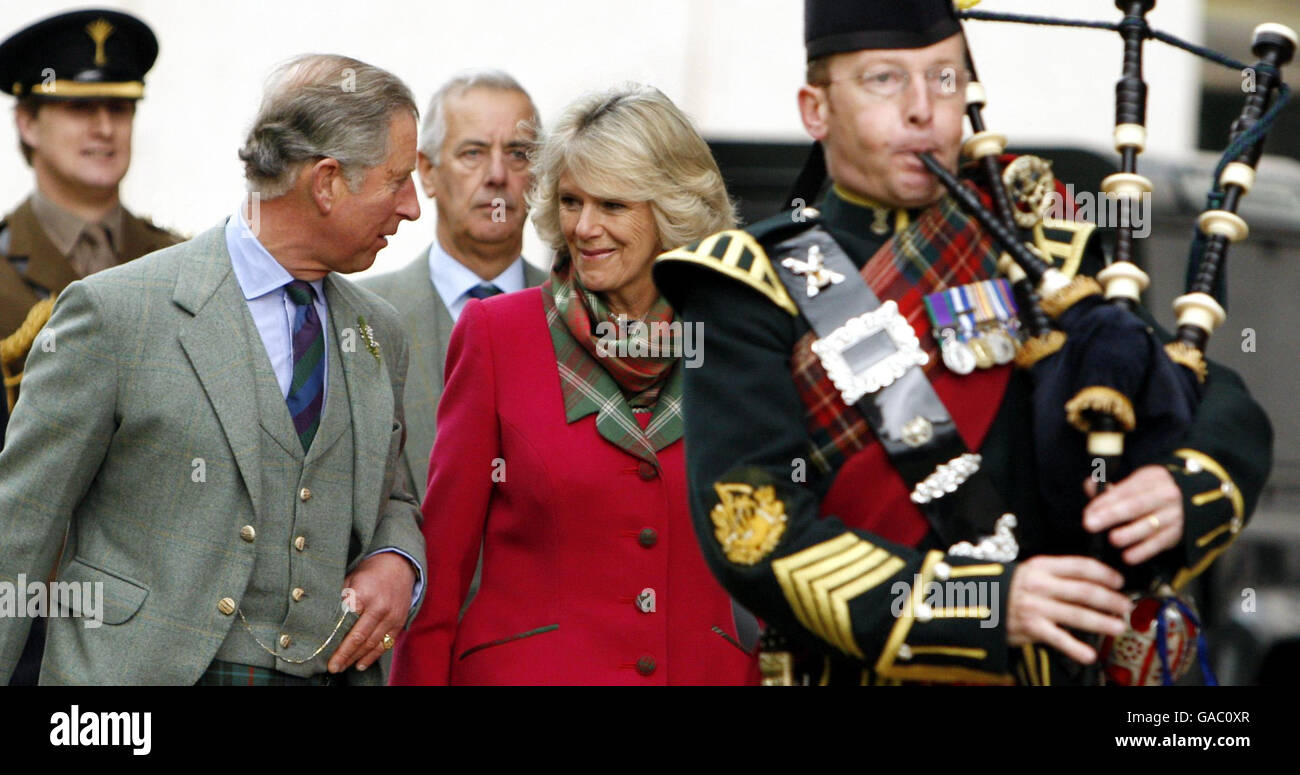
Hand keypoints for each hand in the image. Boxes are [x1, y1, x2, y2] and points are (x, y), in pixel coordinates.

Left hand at [328, 552, 415, 672]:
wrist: (400, 565)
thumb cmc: (370, 572)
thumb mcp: (351, 579)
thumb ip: (340, 599)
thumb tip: (323, 619)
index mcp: (364, 594)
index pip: (346, 623)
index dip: (336, 639)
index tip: (325, 652)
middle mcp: (380, 607)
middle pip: (359, 637)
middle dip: (344, 655)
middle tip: (332, 667)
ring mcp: (391, 616)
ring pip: (371, 644)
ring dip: (356, 658)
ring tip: (343, 667)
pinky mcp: (399, 622)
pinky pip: (385, 644)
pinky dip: (372, 656)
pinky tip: (360, 664)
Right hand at [1006, 556, 1131, 663]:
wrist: (977, 601)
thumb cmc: (1009, 588)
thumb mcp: (1031, 572)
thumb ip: (1058, 574)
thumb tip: (1093, 581)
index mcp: (1041, 566)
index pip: (1080, 566)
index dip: (1104, 574)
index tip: (1119, 581)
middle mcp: (1040, 585)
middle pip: (1085, 591)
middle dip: (1110, 600)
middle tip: (1125, 606)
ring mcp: (1036, 607)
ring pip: (1077, 615)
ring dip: (1102, 622)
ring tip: (1117, 626)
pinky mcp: (1031, 627)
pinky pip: (1059, 639)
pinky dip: (1076, 648)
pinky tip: (1089, 654)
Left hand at [1083, 465, 1183, 564]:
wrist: (1188, 505)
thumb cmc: (1150, 494)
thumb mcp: (1136, 483)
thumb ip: (1111, 488)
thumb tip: (1090, 486)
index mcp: (1153, 478)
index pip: (1125, 490)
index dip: (1104, 502)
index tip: (1088, 513)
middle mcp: (1166, 495)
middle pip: (1135, 506)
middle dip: (1110, 515)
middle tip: (1089, 524)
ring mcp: (1174, 515)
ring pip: (1148, 526)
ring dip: (1128, 534)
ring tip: (1112, 539)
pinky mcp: (1177, 534)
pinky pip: (1158, 544)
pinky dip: (1142, 552)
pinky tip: (1128, 556)